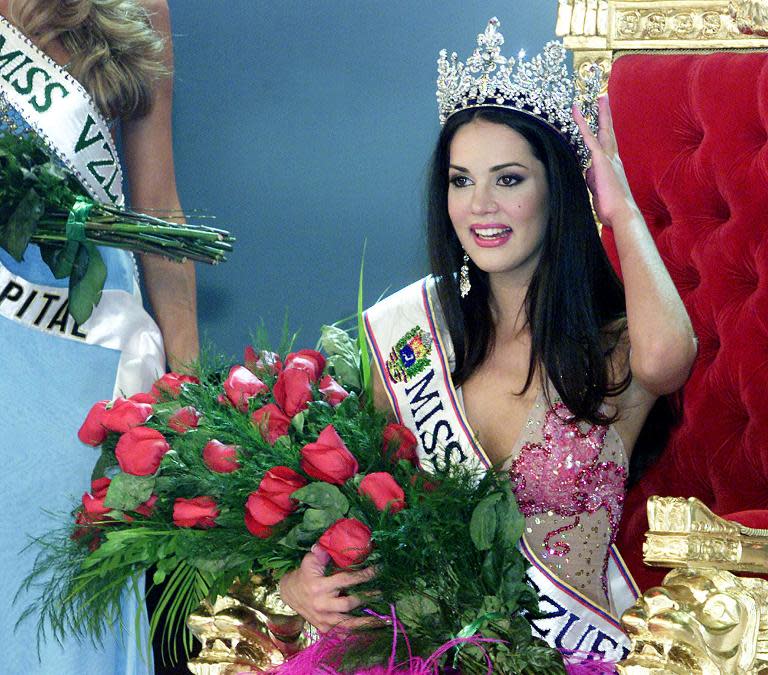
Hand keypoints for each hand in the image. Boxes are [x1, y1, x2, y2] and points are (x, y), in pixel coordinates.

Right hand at [278, 546, 375, 632]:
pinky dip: (354, 632)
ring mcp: (322, 618)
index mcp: (319, 586)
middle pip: (348, 603)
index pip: (345, 580)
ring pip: (347, 623)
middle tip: (381, 593)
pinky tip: (368, 630)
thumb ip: (319, 553)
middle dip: (366, 598)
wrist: (289, 594)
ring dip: (365, 621)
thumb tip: (326, 544)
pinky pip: (341, 632)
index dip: (362, 575)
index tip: (377, 570)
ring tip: (381, 620)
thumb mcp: (308, 562)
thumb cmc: (303, 575)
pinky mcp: (323, 628)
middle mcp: (321, 604)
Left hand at [572, 95, 640, 227]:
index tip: (602, 122)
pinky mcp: (601, 160)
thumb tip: (589, 172)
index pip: (607, 145)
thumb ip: (593, 180)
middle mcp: (613, 159)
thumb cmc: (611, 209)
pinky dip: (582, 124)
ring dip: (600, 113)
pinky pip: (589, 138)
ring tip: (599, 97)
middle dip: (606, 115)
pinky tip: (576, 112)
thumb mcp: (598, 192)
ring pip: (602, 130)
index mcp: (613, 167)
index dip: (604, 132)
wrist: (622, 214)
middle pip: (608, 132)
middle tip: (604, 98)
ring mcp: (608, 158)